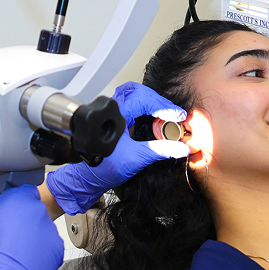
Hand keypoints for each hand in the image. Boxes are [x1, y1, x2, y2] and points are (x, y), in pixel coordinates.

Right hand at [0, 185, 64, 269]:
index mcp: (19, 197)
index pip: (21, 190)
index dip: (11, 202)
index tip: (3, 212)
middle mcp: (38, 210)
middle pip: (30, 210)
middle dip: (19, 219)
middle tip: (4, 234)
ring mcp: (50, 230)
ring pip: (38, 229)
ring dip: (28, 236)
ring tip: (12, 250)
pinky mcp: (57, 250)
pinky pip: (46, 247)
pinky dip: (37, 252)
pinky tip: (22, 260)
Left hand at [46, 81, 188, 214]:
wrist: (87, 178)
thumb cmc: (102, 168)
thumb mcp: (136, 159)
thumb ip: (161, 151)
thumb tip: (181, 147)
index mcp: (115, 116)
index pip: (143, 100)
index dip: (163, 106)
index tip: (176, 116)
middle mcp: (110, 110)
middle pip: (138, 91)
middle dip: (158, 100)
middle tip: (172, 113)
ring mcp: (109, 113)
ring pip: (132, 94)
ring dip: (150, 101)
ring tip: (165, 114)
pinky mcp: (111, 119)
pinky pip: (128, 104)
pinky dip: (143, 106)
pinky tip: (153, 116)